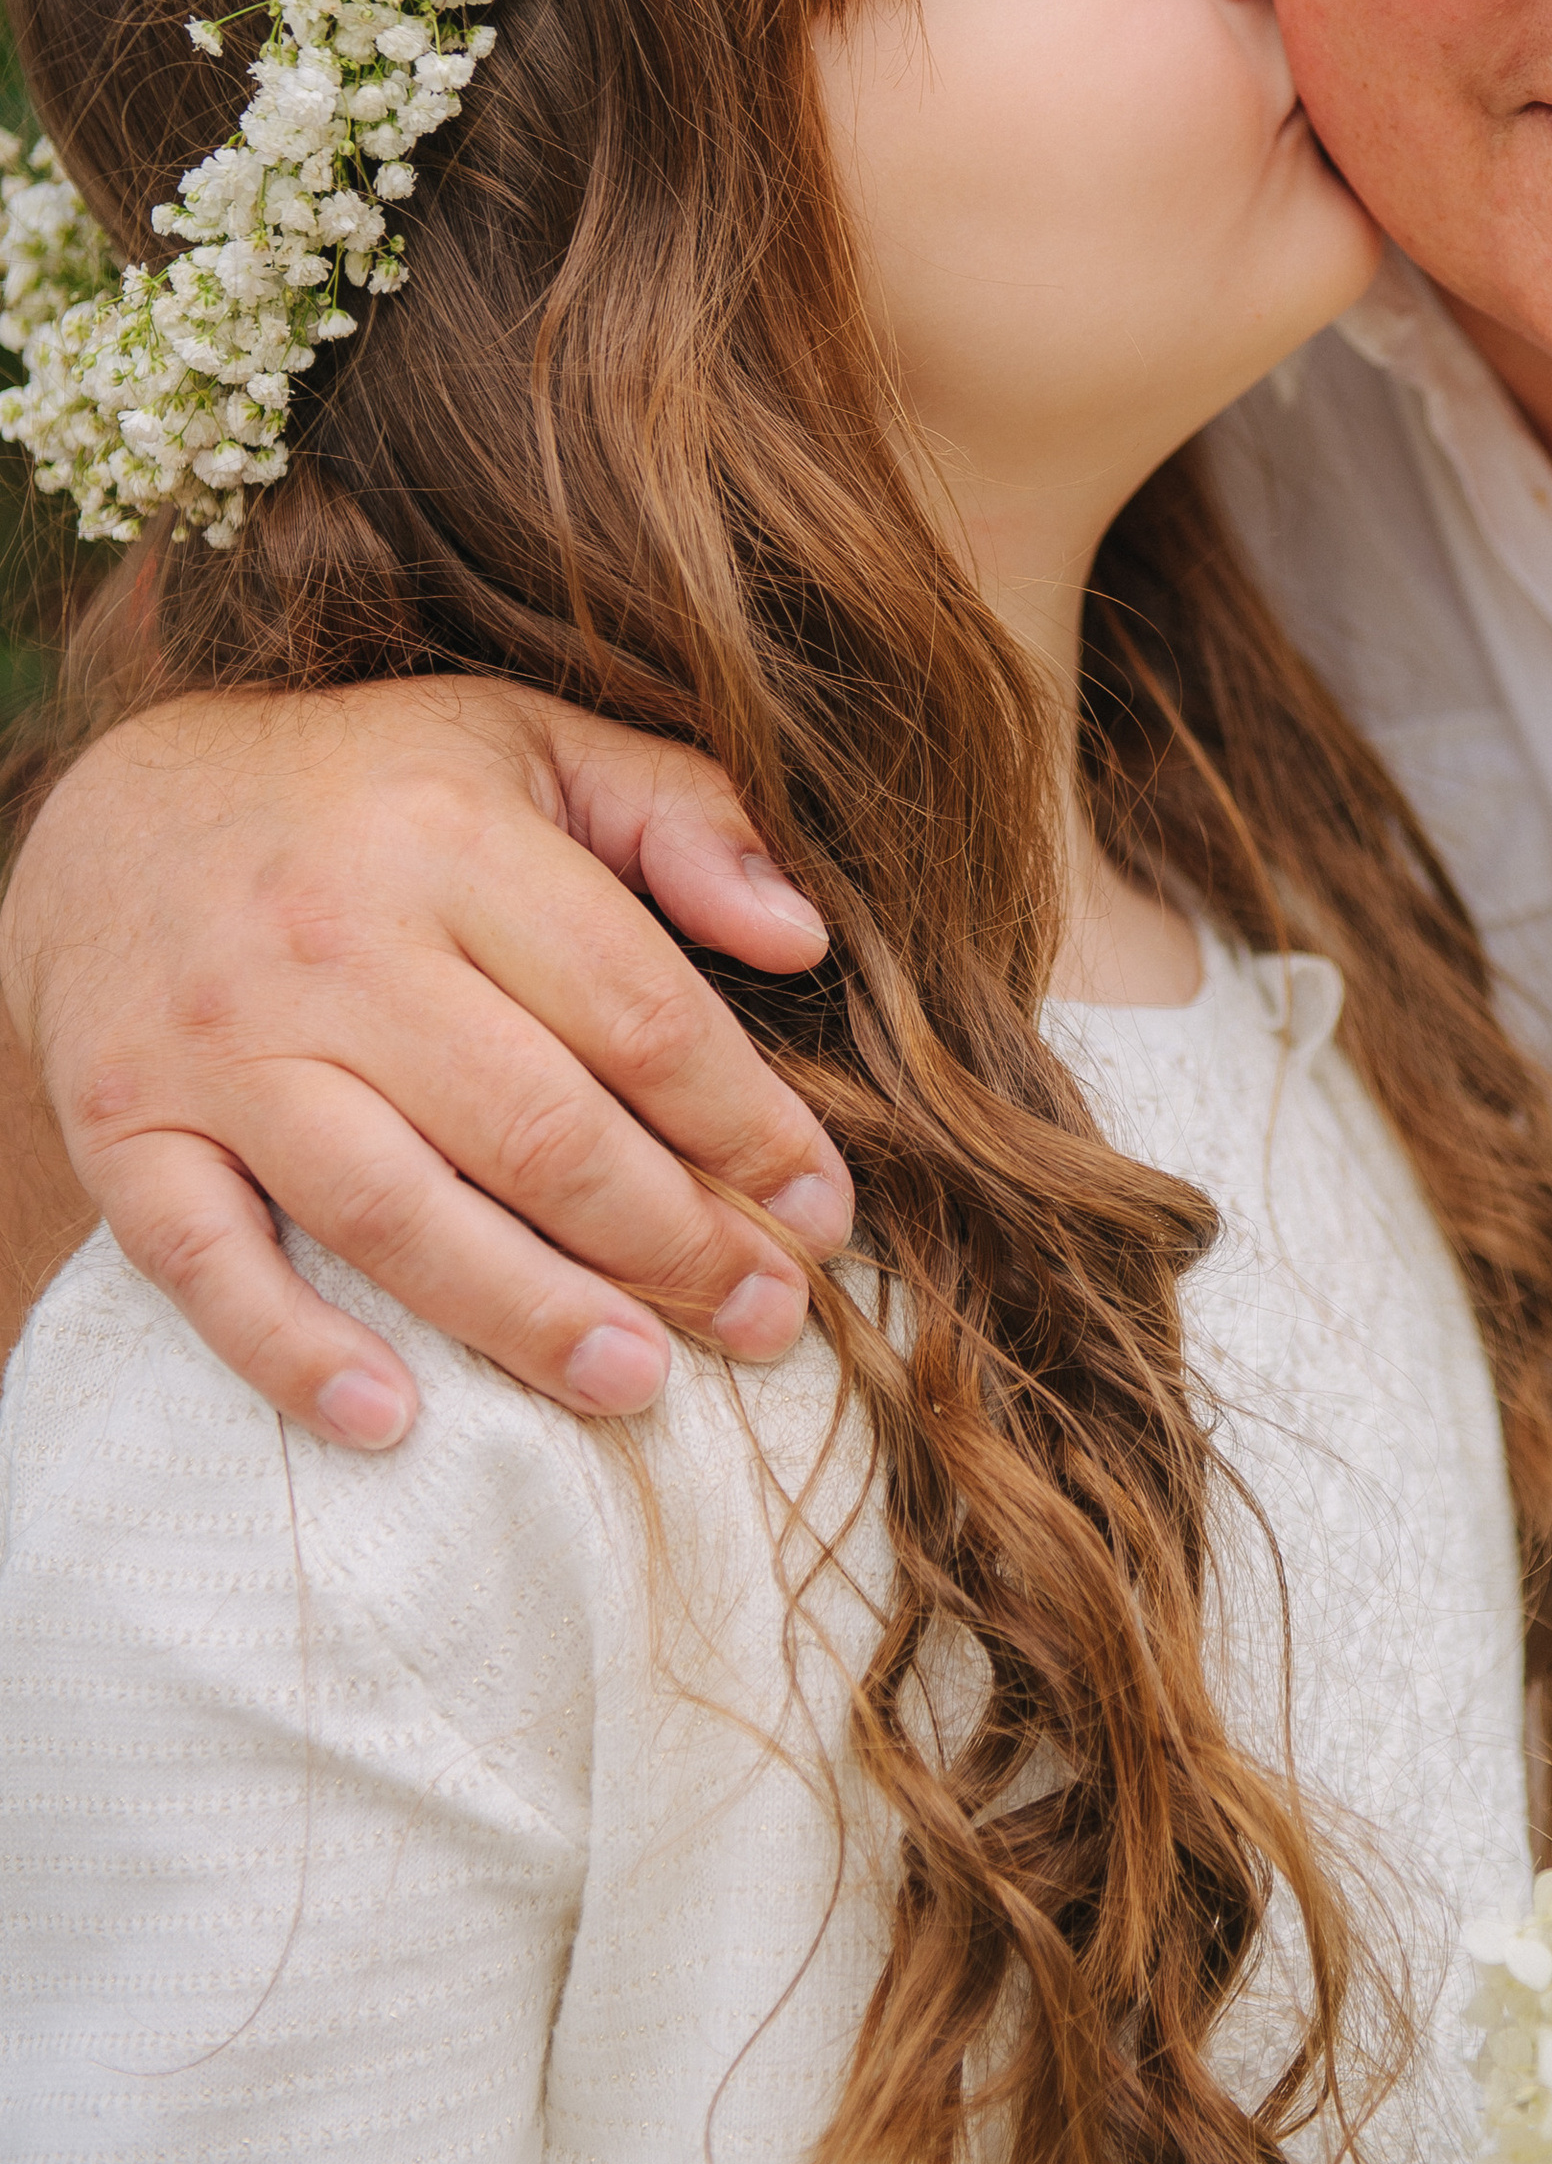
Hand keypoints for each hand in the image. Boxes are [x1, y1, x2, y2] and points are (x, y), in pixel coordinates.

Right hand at [1, 679, 853, 1446]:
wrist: (119, 809)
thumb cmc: (376, 793)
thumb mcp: (536, 746)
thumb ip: (686, 817)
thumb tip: (805, 936)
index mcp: (453, 839)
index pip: (637, 1012)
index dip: (748, 1127)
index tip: (821, 1209)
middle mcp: (334, 942)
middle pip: (535, 1130)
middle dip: (672, 1243)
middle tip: (764, 1318)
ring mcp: (222, 1044)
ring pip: (392, 1212)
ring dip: (528, 1315)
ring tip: (638, 1380)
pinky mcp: (127, 1126)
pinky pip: (205, 1261)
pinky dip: (292, 1350)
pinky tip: (392, 1417)